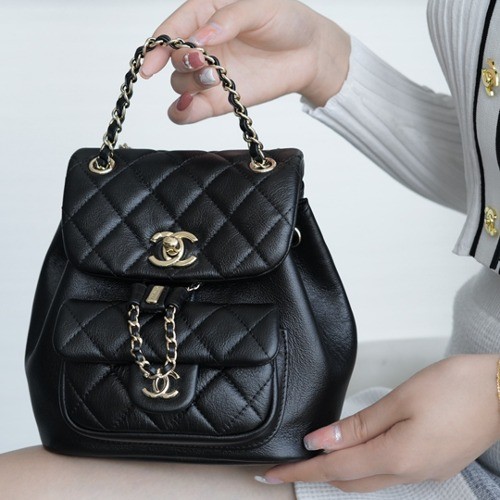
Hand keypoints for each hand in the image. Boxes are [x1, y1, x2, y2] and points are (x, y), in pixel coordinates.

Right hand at [140, 0, 349, 122]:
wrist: (310, 52)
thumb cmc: (286, 20)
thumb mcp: (259, 6)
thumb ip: (228, 18)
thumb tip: (199, 40)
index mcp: (205, 14)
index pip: (171, 30)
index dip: (156, 47)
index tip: (151, 64)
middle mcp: (202, 47)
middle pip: (173, 61)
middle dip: (184, 62)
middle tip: (207, 61)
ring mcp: (209, 75)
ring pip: (180, 85)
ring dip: (190, 84)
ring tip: (217, 76)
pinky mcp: (219, 100)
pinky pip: (190, 112)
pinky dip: (182, 114)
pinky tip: (187, 110)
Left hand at [260, 354, 499, 492]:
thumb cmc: (456, 388)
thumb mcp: (400, 400)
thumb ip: (358, 426)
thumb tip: (322, 442)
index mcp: (398, 457)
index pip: (334, 469)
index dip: (301, 470)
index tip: (272, 472)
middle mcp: (410, 474)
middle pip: (350, 481)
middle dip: (316, 474)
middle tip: (288, 465)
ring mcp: (425, 473)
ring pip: (369, 481)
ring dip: (339, 472)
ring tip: (316, 459)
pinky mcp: (434, 465)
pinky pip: (388, 474)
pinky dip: (363, 467)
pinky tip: (357, 454)